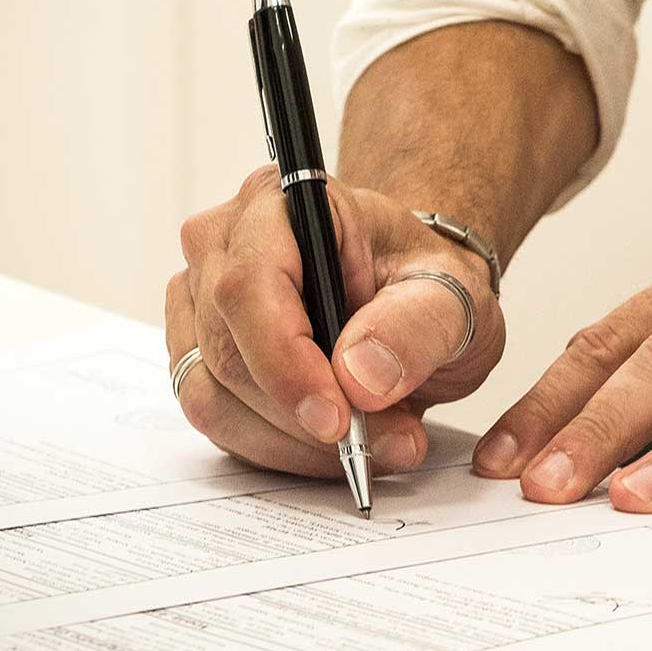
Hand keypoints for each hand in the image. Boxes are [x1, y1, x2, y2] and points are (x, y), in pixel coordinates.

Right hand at [166, 166, 503, 476]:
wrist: (415, 302)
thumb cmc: (427, 283)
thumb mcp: (453, 297)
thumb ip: (416, 327)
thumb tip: (360, 376)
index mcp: (284, 203)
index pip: (251, 283)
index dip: (286, 360)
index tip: (337, 418)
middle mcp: (223, 243)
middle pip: (230, 349)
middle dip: (307, 416)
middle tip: (389, 440)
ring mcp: (199, 301)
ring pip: (215, 395)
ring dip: (296, 440)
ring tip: (375, 440)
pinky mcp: (197, 354)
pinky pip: (217, 420)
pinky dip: (278, 448)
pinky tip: (332, 443)